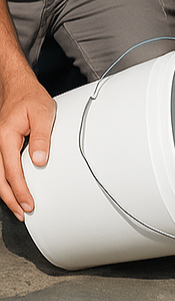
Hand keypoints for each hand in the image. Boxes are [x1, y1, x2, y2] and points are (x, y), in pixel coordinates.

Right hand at [0, 75, 55, 220]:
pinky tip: (14, 190)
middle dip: (10, 199)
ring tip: (19, 207)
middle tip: (23, 214)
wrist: (18, 86)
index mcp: (6, 137)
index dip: (21, 191)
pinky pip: (0, 167)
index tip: (29, 205)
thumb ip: (42, 138)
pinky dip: (5, 181)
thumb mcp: (43, 114)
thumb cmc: (31, 97)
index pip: (12, 172)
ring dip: (6, 193)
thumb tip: (40, 161)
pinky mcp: (1, 144)